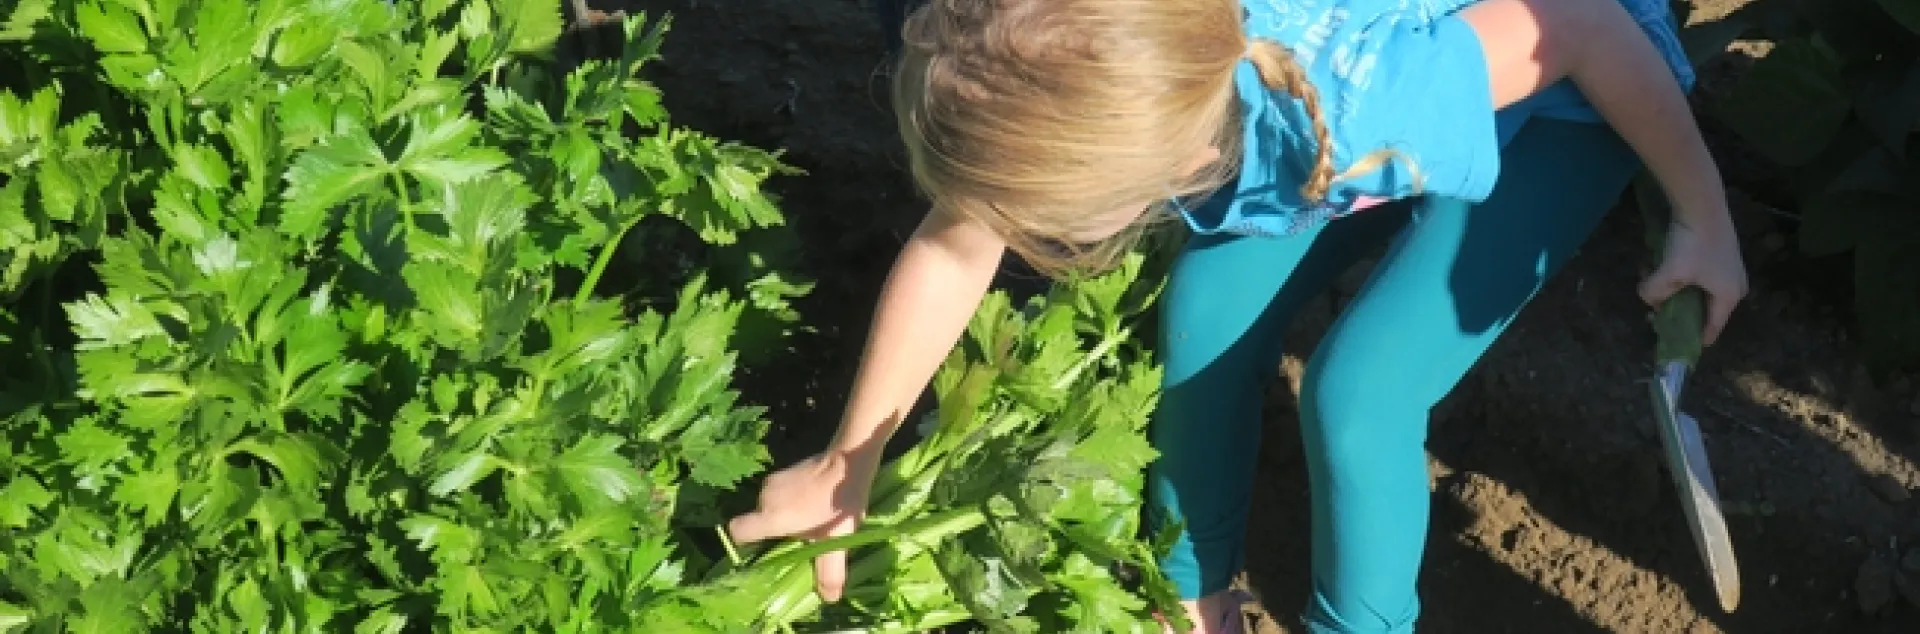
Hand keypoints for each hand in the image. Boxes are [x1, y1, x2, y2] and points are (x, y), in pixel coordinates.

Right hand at [727, 452, 873, 602]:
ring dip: (785, 516)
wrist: (849, 460)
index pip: (737, 531)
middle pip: (757, 521)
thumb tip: (828, 598)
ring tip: (810, 522)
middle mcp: (765, 497)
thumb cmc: (838, 504)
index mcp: (770, 517)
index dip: (744, 544)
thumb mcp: (836, 541)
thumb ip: (830, 572)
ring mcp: (774, 480)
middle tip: (798, 541)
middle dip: (773, 533)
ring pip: (770, 506)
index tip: (764, 550)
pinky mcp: (786, 470)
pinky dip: (791, 501)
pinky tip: (814, 504)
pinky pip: (780, 493)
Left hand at [1638, 212, 1747, 345]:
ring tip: (1652, 282)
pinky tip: (1659, 265)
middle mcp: (1734, 286)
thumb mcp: (1669, 274)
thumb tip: (1646, 298)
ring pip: (1696, 290)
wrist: (1701, 203)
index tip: (1672, 342)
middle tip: (1654, 309)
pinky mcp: (1718, 253)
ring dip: (1673, 289)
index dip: (1691, 339)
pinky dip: (1678, 274)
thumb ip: (1653, 293)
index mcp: (1729, 297)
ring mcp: (1728, 268)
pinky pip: (1696, 274)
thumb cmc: (1691, 244)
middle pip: (1702, 309)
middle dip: (1676, 310)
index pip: (1712, 329)